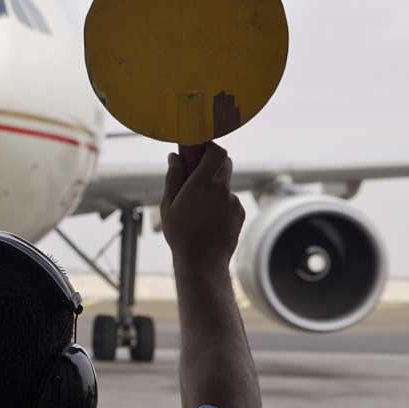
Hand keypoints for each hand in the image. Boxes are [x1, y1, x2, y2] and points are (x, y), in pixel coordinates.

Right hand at [160, 142, 244, 269]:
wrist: (202, 260)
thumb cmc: (181, 233)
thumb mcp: (168, 205)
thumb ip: (173, 177)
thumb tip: (175, 157)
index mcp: (201, 184)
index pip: (216, 152)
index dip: (210, 146)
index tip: (199, 149)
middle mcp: (221, 189)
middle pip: (225, 163)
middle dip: (213, 163)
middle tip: (198, 173)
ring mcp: (233, 201)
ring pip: (225, 184)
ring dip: (214, 188)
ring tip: (199, 209)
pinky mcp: (240, 212)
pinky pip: (230, 200)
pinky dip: (221, 203)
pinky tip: (209, 219)